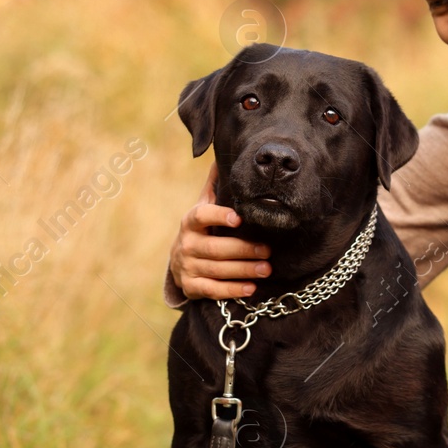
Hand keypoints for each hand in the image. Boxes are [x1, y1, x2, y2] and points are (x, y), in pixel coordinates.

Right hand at [168, 165, 271, 300]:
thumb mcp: (203, 207)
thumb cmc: (201, 230)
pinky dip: (232, 290)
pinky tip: (251, 288)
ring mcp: (187, 266)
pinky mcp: (191, 287)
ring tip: (267, 269)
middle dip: (243, 250)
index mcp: (191, 221)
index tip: (239, 218)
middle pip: (215, 248)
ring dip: (243, 270)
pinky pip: (212, 290)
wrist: (179, 261)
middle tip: (268, 251)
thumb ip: (213, 187)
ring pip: (217, 270)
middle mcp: (186, 244)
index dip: (218, 216)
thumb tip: (219, 157)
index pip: (202, 215)